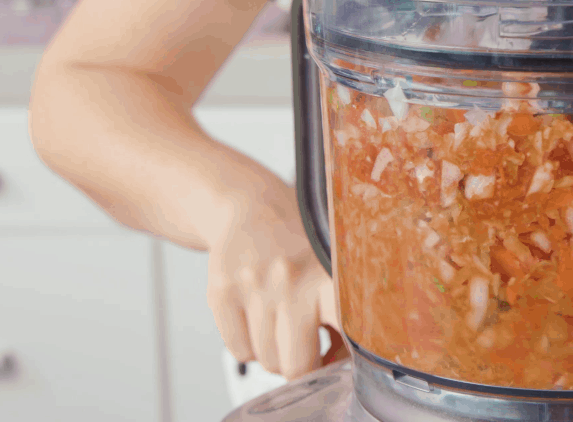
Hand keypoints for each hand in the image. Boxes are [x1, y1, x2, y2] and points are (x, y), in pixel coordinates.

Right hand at [205, 182, 338, 379]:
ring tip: (281, 322)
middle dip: (303, 365)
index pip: (348, 330)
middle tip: (307, 346)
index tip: (351, 365)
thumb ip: (344, 313)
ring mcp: (253, 286)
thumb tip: (348, 366)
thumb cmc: (301, 245)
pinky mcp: (221, 292)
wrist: (249, 206)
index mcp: (328, 272)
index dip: (349, 359)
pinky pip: (239, 351)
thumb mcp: (333, 267)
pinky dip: (249, 345)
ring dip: (275, 352)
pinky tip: (257, 318)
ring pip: (266, 360)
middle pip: (296, 365)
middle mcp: (291, 279)